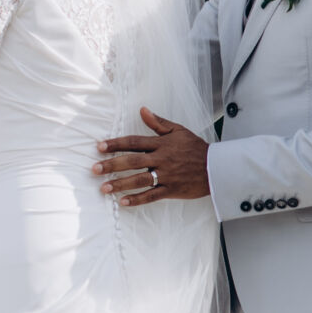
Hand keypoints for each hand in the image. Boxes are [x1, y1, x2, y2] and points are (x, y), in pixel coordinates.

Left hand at [93, 109, 210, 206]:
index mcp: (161, 144)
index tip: (99, 146)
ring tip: (103, 188)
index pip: (134, 142)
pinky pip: (151, 196)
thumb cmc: (196, 148)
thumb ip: (158, 122)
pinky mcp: (171, 190)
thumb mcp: (178, 130)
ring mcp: (166, 175)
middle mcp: (161, 159)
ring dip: (120, 184)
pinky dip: (137, 199)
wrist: (216, 167)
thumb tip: (142, 110)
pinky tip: (122, 202)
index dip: (116, 144)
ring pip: (139, 180)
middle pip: (132, 161)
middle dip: (112, 165)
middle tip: (95, 169)